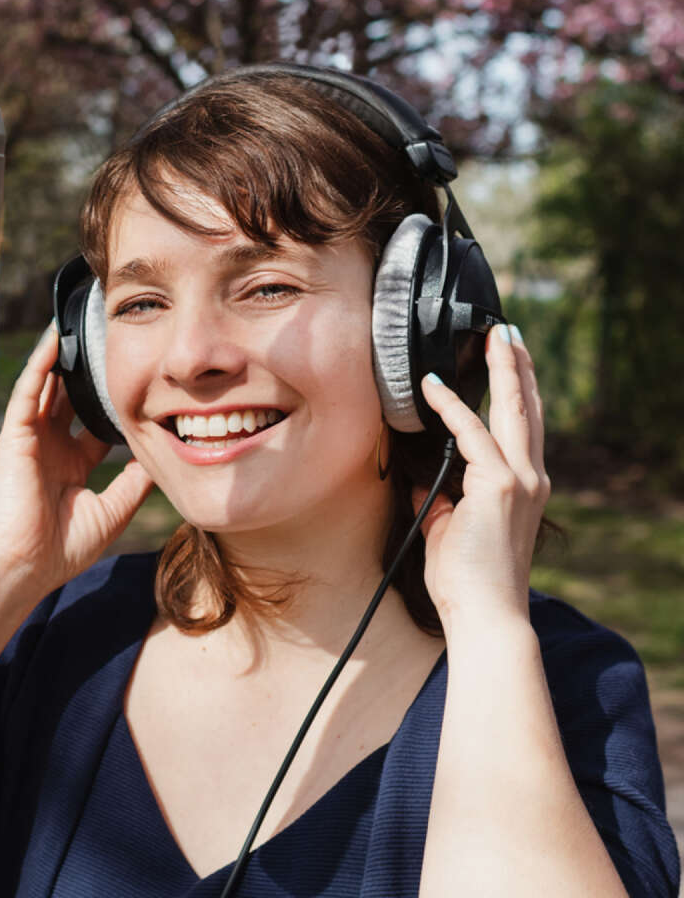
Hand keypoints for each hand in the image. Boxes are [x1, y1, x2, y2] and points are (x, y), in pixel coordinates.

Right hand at [0, 323, 152, 594]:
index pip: (94, 422)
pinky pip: (29, 392)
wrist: (25, 568)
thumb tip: (165, 458)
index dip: (112, 400)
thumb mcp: (113, 510)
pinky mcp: (15, 438)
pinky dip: (40, 366)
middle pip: (70, 398)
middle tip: (106, 337)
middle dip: (86, 370)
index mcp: (71, 464)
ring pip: (48, 387)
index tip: (137, 376)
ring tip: (79, 322)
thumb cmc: (62, 548)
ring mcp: (31, 440)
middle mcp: (51, 447)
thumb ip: (136, 482)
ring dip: (61, 356)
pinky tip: (55, 342)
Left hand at [415, 324, 550, 631]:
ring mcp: (520, 480)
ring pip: (513, 411)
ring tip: (495, 338)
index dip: (515, 392)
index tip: (506, 362)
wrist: (485, 615)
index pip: (521, 428)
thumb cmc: (466, 578)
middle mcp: (530, 478)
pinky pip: (473, 435)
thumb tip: (417, 479)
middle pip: (527, 409)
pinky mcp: (500, 487)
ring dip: (503, 371)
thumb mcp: (446, 527)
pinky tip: (432, 386)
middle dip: (518, 367)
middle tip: (508, 333)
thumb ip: (437, 499)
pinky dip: (452, 408)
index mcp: (522, 486)